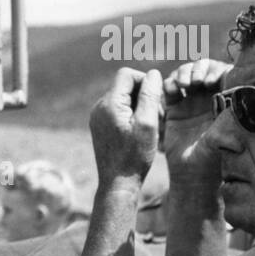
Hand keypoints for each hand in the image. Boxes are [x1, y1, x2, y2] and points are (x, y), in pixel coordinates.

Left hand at [89, 68, 163, 184]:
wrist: (117, 182)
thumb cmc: (135, 155)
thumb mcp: (148, 123)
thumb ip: (150, 95)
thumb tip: (153, 73)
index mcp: (109, 104)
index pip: (127, 74)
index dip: (145, 81)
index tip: (157, 99)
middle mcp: (99, 107)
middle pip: (125, 86)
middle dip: (144, 95)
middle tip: (157, 115)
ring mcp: (97, 117)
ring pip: (122, 98)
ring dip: (139, 105)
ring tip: (151, 124)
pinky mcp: (99, 126)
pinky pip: (117, 110)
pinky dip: (131, 115)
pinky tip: (141, 131)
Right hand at [162, 59, 228, 181]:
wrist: (188, 174)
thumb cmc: (211, 160)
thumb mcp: (220, 139)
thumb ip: (228, 121)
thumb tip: (239, 102)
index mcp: (227, 102)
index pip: (226, 74)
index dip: (217, 71)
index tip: (210, 81)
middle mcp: (210, 99)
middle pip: (206, 69)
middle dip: (199, 69)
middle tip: (195, 82)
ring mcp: (192, 102)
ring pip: (188, 74)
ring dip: (184, 73)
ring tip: (182, 85)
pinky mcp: (174, 108)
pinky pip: (171, 87)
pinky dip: (169, 83)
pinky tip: (171, 91)